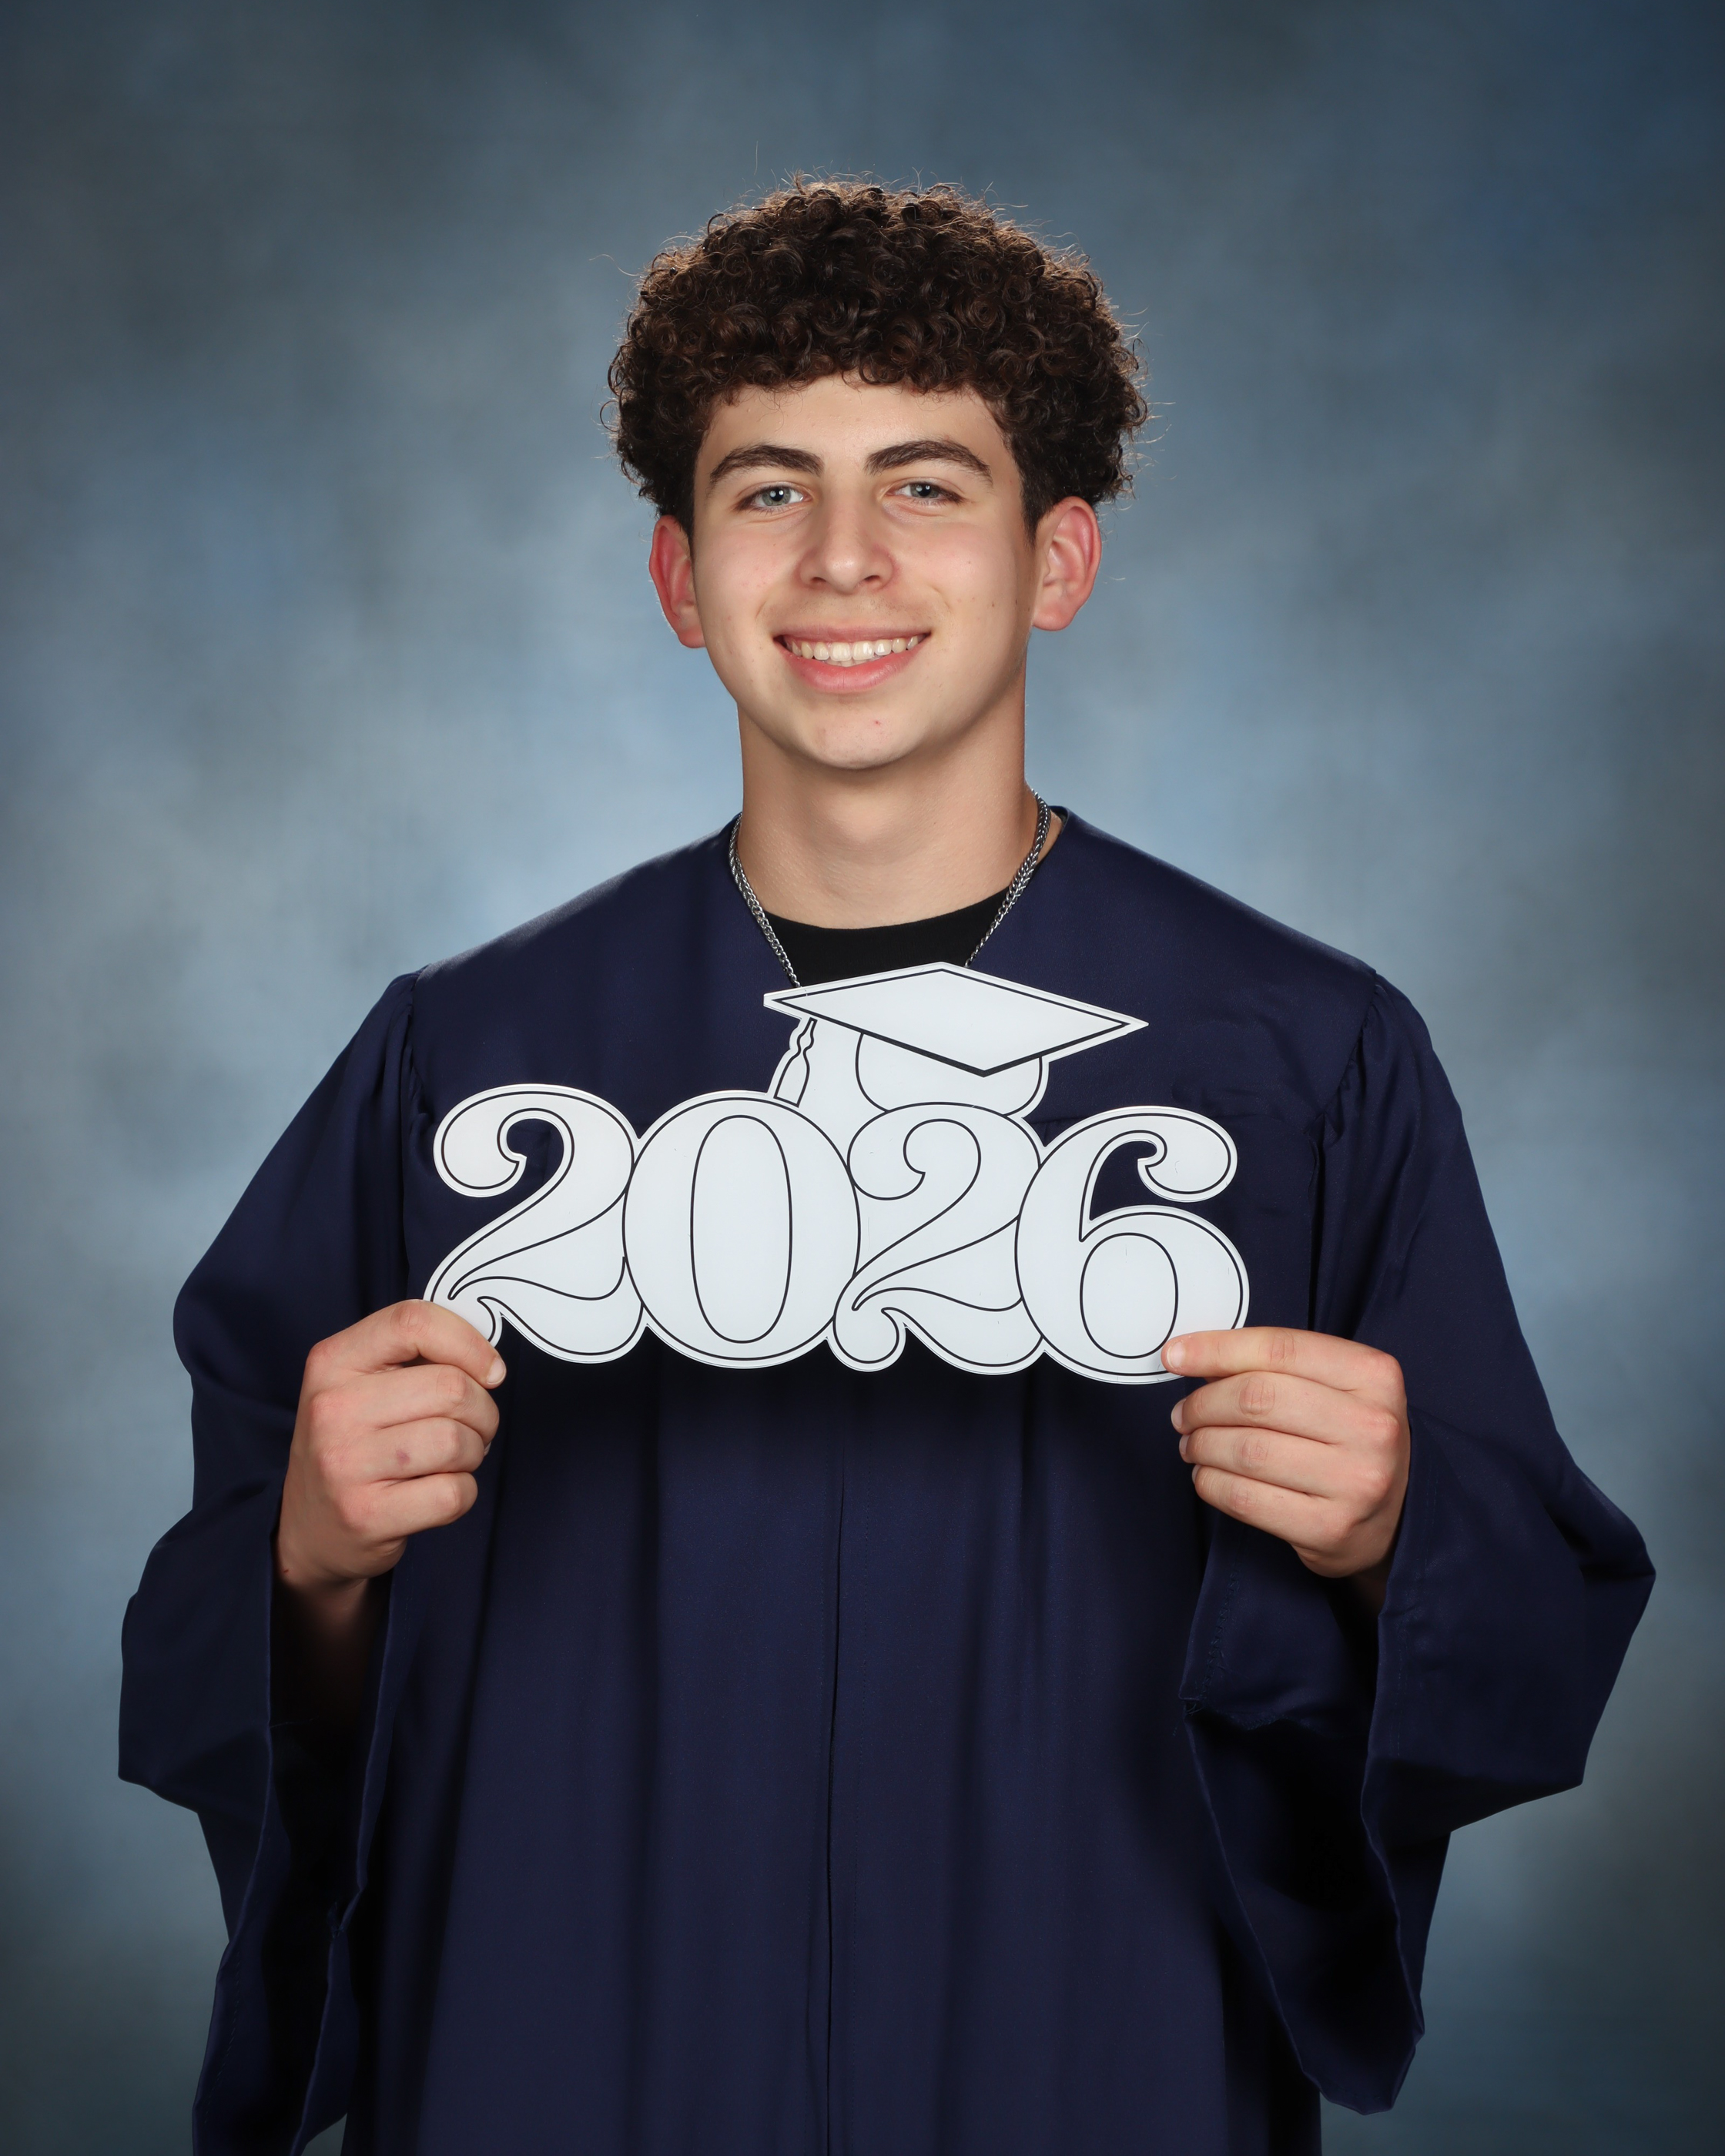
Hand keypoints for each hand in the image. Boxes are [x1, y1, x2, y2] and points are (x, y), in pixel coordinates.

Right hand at [276, 1300, 505, 1598]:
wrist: (307, 1529)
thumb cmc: (352, 1446)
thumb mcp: (361, 1385)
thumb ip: (415, 1357)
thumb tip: (487, 1360)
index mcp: (332, 1362)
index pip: (413, 1322)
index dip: (469, 1343)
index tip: (490, 1370)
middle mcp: (332, 1409)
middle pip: (450, 1388)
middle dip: (482, 1410)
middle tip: (472, 1426)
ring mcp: (345, 1465)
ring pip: (456, 1440)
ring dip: (474, 1451)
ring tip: (453, 1458)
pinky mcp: (366, 1515)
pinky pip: (453, 1493)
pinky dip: (463, 1492)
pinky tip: (438, 1491)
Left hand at [1163, 1327, 1408, 1605]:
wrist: (1398, 1515)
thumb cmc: (1351, 1438)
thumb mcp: (1335, 1387)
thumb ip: (1276, 1366)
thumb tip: (1192, 1355)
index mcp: (1375, 1376)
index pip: (1280, 1348)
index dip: (1216, 1348)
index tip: (1175, 1355)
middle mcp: (1373, 1427)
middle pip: (1257, 1399)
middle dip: (1204, 1404)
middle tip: (1184, 1414)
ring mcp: (1355, 1482)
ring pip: (1246, 1450)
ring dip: (1202, 1444)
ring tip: (1192, 1443)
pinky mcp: (1330, 1528)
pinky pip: (1246, 1499)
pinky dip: (1212, 1483)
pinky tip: (1208, 1475)